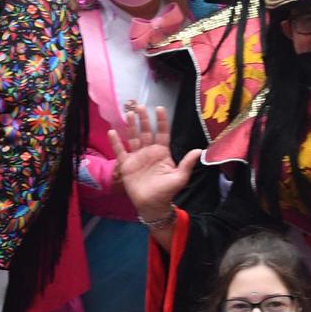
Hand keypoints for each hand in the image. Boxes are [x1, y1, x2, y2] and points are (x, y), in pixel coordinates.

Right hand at [108, 104, 197, 224]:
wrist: (152, 205)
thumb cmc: (167, 192)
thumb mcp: (180, 177)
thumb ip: (187, 163)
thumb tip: (198, 150)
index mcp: (162, 153)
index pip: (162, 133)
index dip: (161, 121)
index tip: (160, 108)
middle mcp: (149, 152)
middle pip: (146, 132)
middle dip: (144, 119)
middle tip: (141, 106)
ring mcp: (137, 157)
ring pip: (133, 137)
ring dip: (131, 126)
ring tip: (129, 113)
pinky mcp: (127, 165)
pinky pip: (120, 151)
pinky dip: (116, 142)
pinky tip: (112, 131)